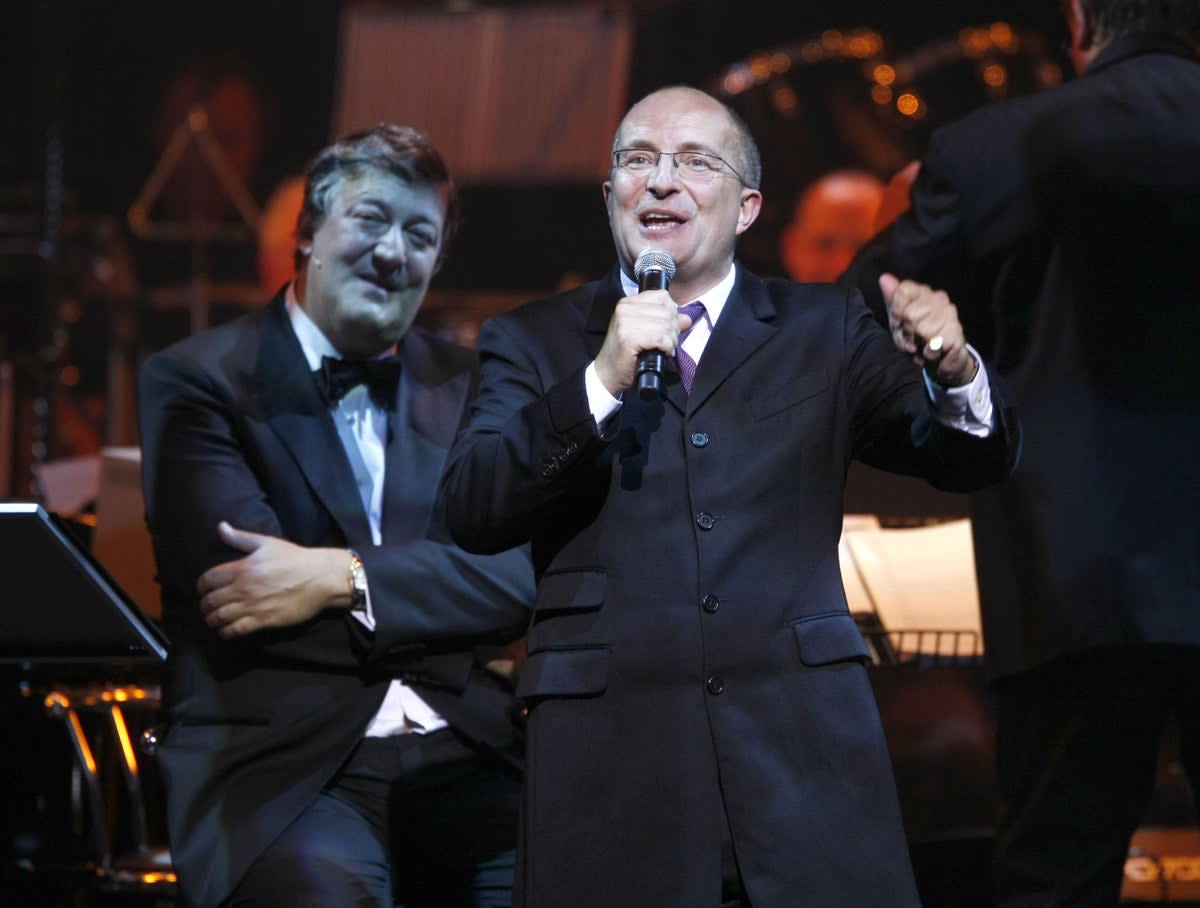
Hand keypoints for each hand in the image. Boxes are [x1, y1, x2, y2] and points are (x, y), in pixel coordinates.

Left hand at [197, 521, 350, 637]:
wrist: (320, 578)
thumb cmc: (295, 558)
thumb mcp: (267, 543)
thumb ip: (240, 537)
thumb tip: (220, 526)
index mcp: (242, 568)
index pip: (208, 579)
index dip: (201, 585)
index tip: (203, 588)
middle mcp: (243, 589)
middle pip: (211, 601)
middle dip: (204, 605)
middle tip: (207, 606)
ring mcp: (252, 606)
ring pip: (220, 617)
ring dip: (212, 619)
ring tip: (214, 619)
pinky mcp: (263, 620)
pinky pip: (236, 630)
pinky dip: (226, 632)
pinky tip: (226, 630)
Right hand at [593, 290, 697, 395]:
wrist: (607, 373)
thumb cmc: (627, 353)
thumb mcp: (646, 332)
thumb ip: (666, 322)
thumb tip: (687, 318)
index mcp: (628, 303)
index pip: (662, 296)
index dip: (671, 313)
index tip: (667, 328)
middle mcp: (625, 308)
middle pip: (667, 311)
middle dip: (673, 329)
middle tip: (667, 343)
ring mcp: (625, 322)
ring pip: (666, 325)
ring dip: (671, 340)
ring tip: (664, 349)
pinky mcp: (628, 338)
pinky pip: (660, 338)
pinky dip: (666, 348)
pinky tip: (662, 353)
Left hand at [879, 272, 977, 386]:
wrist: (939, 360)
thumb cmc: (916, 339)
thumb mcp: (898, 321)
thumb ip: (892, 301)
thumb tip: (884, 278)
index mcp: (921, 292)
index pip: (904, 290)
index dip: (896, 313)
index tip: (899, 325)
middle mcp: (938, 298)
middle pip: (911, 314)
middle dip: (907, 333)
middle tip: (912, 340)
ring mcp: (949, 313)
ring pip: (923, 330)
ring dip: (918, 345)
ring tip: (923, 346)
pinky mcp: (957, 331)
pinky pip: (935, 343)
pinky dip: (929, 353)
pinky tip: (933, 351)